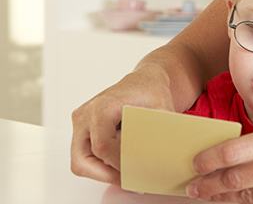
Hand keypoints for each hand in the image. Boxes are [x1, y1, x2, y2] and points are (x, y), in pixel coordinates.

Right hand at [70, 64, 175, 184]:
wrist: (144, 81)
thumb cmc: (151, 91)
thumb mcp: (162, 109)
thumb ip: (161, 132)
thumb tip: (164, 157)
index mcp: (102, 107)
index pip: (102, 146)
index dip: (118, 164)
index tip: (136, 172)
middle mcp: (86, 114)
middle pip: (82, 159)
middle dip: (105, 175)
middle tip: (129, 180)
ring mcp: (81, 122)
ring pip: (80, 160)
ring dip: (102, 171)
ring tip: (127, 173)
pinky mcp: (82, 128)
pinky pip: (84, 154)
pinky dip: (100, 163)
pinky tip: (121, 162)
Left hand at [187, 123, 252, 203]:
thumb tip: (232, 153)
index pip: (235, 151)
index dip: (209, 160)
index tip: (195, 164)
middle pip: (236, 179)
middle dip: (209, 185)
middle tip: (193, 187)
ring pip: (248, 197)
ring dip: (224, 198)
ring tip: (210, 196)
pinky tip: (238, 202)